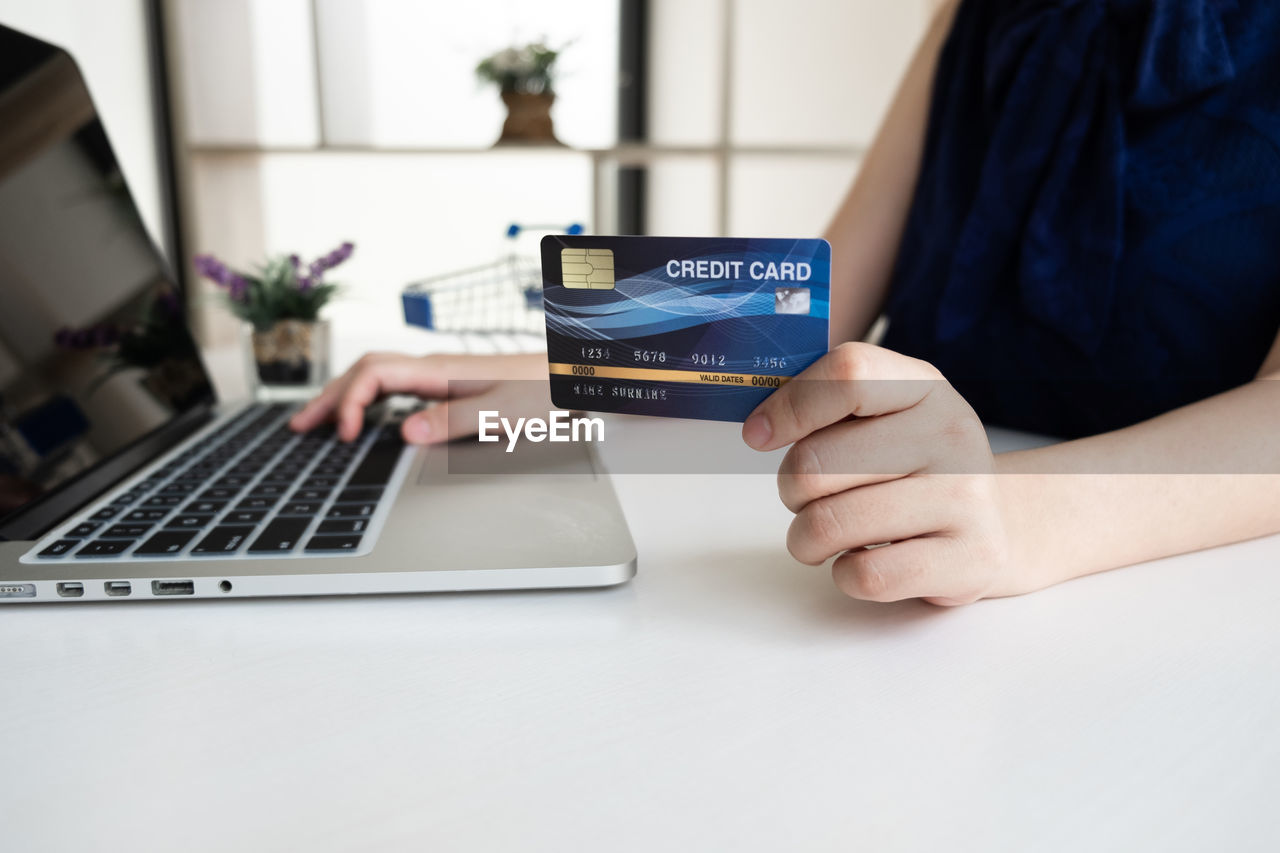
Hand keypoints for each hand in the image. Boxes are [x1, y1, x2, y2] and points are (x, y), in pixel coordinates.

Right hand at [289, 352, 548, 443]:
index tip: (341, 435)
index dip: (348, 402)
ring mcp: (439, 373)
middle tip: (297, 427)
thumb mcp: (500, 413)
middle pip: (364, 372)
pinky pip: (392, 385)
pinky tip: (361, 415)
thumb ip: (452, 420)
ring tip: (314, 421)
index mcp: (439, 370)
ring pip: (375, 376)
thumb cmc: (542, 393)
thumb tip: (403, 431)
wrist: (570, 378)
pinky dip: (366, 398)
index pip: (373, 374)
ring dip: (342, 396)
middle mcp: (434, 367)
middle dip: (327, 397)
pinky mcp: (447, 383)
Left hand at [742, 343, 1012, 605]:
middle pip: (817, 462)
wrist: (1000, 522)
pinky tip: (859, 559)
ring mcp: (966, 498)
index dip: (789, 407)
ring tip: (822, 535)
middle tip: (804, 498)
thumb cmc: (916, 467)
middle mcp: (950, 435)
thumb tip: (759, 425)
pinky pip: (866, 575)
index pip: (847, 375)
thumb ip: (829, 406)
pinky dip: (844, 574)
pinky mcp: (969, 560)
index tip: (758, 434)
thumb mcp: (887, 415)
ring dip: (805, 537)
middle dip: (789, 489)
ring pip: (832, 523)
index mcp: (923, 387)